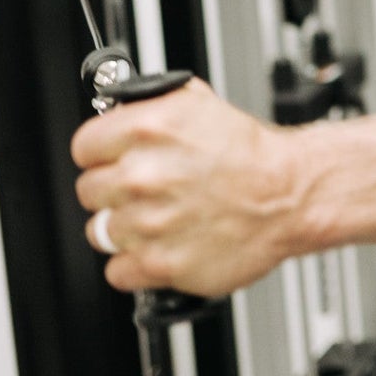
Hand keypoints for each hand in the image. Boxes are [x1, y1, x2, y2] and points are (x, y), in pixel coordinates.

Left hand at [72, 78, 303, 296]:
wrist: (291, 195)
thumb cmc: (251, 155)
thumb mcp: (200, 104)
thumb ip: (148, 106)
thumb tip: (117, 109)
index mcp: (147, 130)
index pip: (84, 148)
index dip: (103, 154)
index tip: (115, 160)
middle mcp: (142, 175)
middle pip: (89, 191)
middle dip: (116, 191)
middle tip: (150, 190)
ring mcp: (148, 223)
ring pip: (100, 232)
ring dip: (126, 228)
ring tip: (161, 218)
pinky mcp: (159, 263)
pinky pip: (118, 271)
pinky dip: (137, 264)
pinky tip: (164, 245)